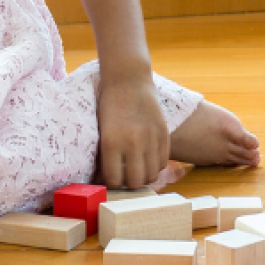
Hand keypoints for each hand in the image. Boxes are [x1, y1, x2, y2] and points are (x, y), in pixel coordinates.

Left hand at [95, 74, 169, 188]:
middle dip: (128, 185)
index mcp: (111, 142)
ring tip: (137, 170)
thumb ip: (104, 157)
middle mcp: (133, 142)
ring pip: (151, 175)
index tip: (110, 180)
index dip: (111, 184)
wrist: (128, 79)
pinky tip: (148, 160)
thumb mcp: (101, 131)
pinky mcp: (163, 133)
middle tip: (124, 177)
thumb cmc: (109, 105)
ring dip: (143, 177)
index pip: (114, 180)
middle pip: (135, 182)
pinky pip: (163, 162)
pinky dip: (156, 166)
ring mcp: (151, 138)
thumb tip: (103, 181)